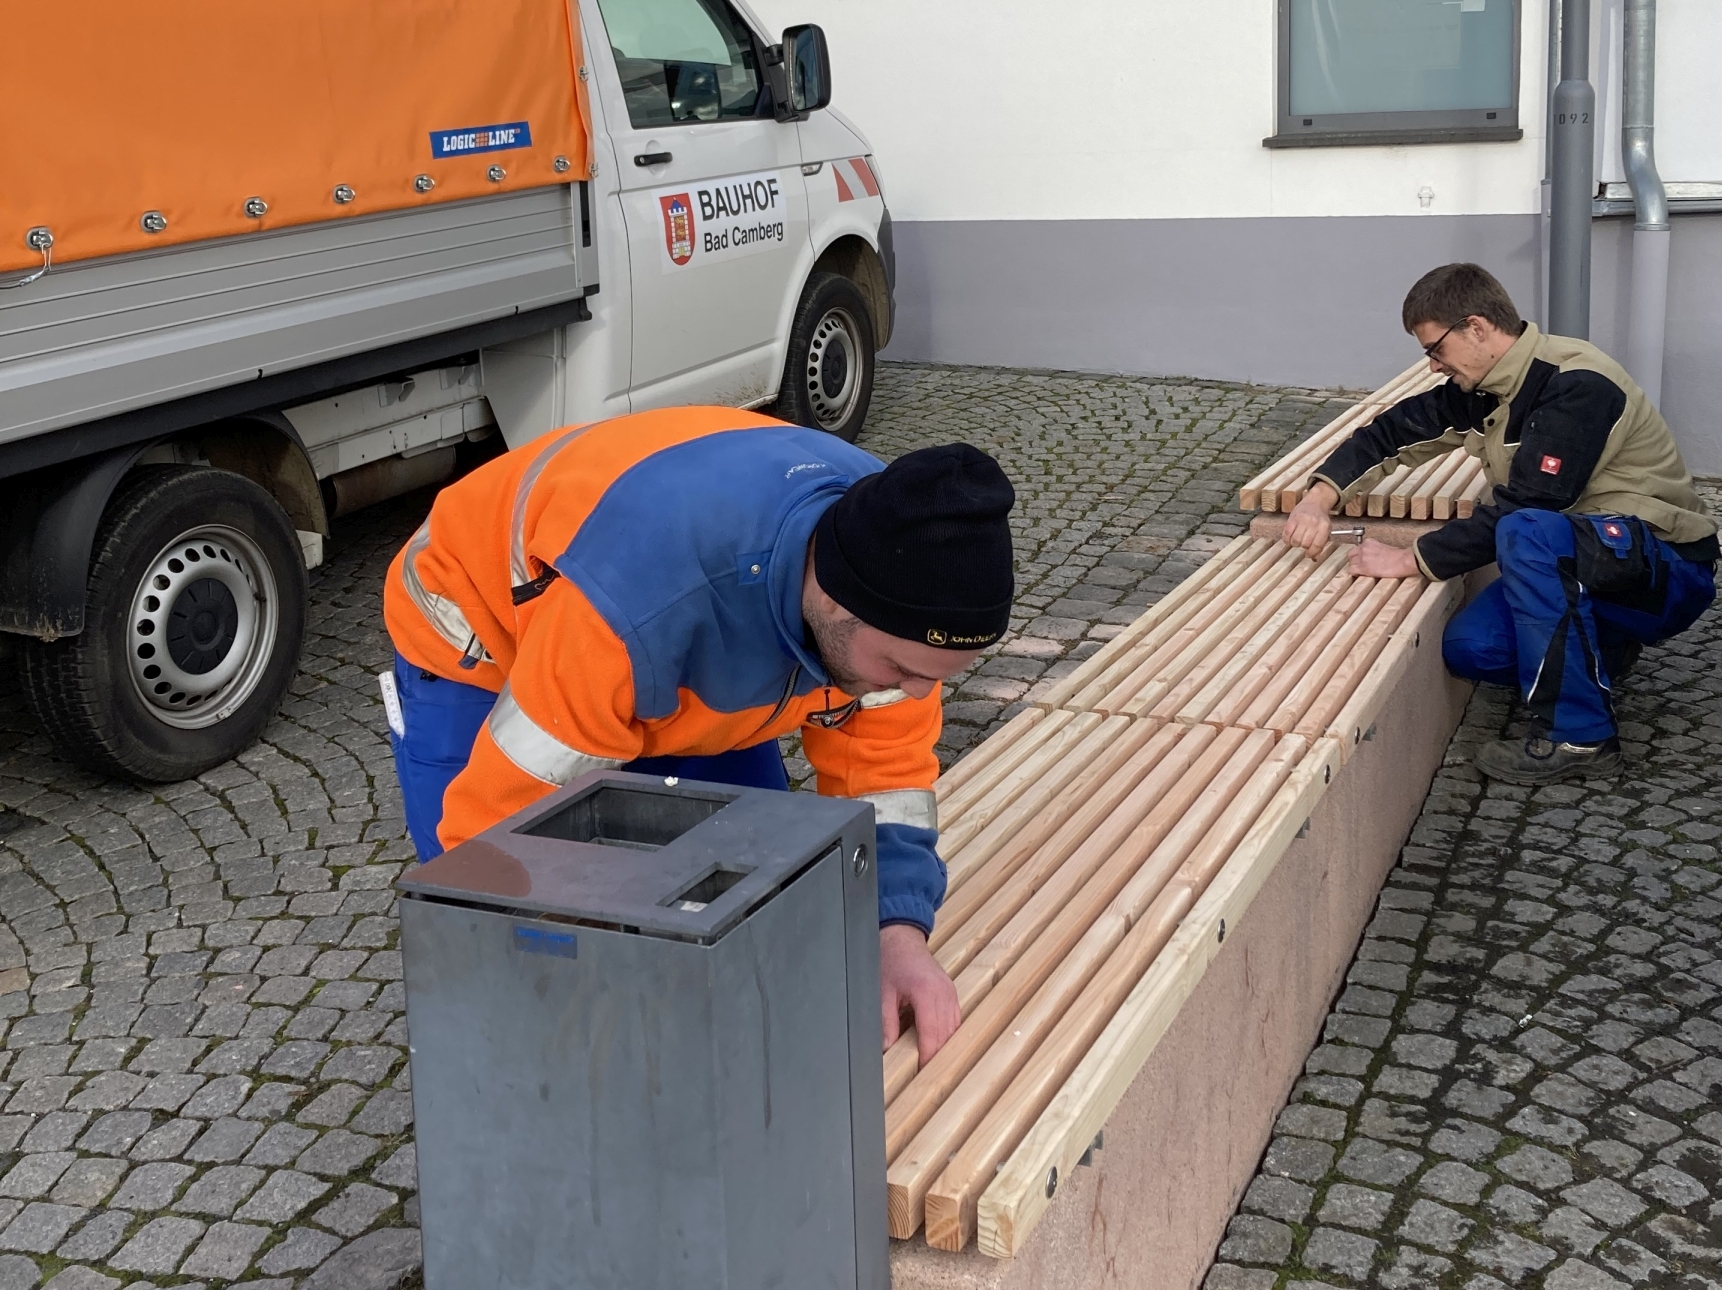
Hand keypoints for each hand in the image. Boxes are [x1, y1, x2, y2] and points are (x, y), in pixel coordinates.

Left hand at [880, 923, 959, 1065]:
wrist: (901, 937)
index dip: (928, 1056)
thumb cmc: (891, 961)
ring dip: (945, 1047)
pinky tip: (938, 1045)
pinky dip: (948, 1034)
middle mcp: (944, 992)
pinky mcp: (952, 992)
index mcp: (926, 992)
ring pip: (954, 1028)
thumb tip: (888, 1047)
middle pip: (947, 1034)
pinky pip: (955, 1019)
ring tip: (934, 1066)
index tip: (922, 1073)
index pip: (932, 1034)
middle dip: (938, 1056)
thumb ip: (886, 1022)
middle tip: (928, 1076)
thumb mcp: (882, 992)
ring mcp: (951, 992)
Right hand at [1282, 482, 1339, 558]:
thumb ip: (1320, 544)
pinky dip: (1287, 540)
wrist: (1315, 502)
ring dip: (1295, 544)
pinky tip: (1290, 538)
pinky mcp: (1292, 518)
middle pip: (1305, 544)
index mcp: (1324, 527)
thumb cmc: (1320, 519)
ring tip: (1297, 540)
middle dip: (1303, 547)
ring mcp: (1302, 520)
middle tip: (1304, 544)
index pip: (1317, 545)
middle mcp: (1313, 523)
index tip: (1309, 555)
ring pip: (1295, 541)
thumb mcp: (1325, 530)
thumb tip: (1314, 558)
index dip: (1312, 553)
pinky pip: (1286, 534)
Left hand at [1347, 538, 1421, 578]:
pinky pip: (1351, 571)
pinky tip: (1359, 575)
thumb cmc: (1398, 556)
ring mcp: (1362, 557)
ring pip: (1350, 563)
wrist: (1402, 561)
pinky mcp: (1362, 567)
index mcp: (1369, 542)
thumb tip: (1373, 556)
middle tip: (1359, 565)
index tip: (1362, 559)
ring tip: (1361, 571)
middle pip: (1351, 554)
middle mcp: (1363, 548)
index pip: (1358, 548)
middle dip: (1354, 560)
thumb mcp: (1384, 547)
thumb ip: (1375, 550)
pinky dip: (1354, 573)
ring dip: (1355, 567)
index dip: (1359, 555)